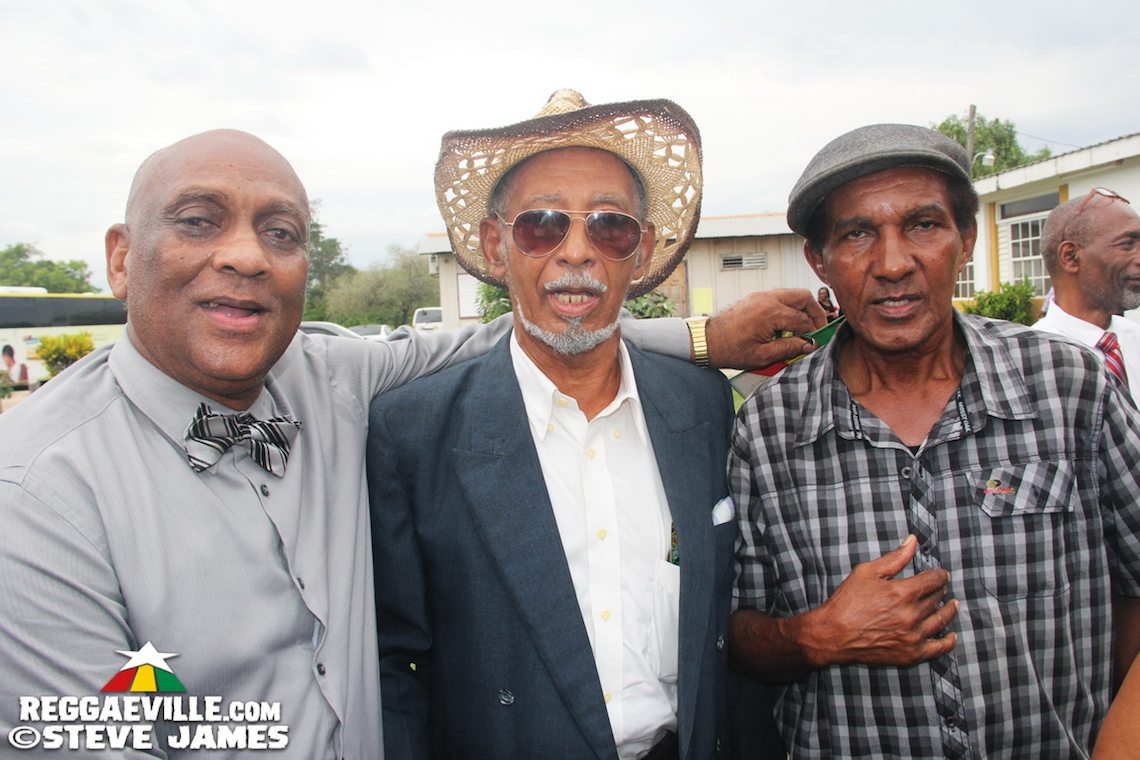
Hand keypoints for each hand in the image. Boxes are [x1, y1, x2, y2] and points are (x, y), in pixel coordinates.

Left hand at [705, 289, 828, 369]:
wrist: (706, 341)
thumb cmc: (730, 350)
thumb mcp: (762, 356)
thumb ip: (789, 348)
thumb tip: (809, 344)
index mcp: (770, 313)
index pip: (803, 320)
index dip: (813, 333)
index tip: (817, 343)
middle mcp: (767, 299)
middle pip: (803, 297)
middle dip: (815, 312)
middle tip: (818, 329)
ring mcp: (760, 295)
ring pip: (793, 294)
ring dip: (802, 309)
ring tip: (804, 328)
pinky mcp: (755, 297)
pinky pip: (780, 297)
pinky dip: (789, 307)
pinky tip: (787, 325)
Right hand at [800, 535, 958, 667]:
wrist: (833, 634)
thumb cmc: (847, 602)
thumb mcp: (867, 572)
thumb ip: (894, 558)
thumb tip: (912, 541)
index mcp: (902, 593)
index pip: (933, 581)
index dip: (940, 575)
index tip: (942, 574)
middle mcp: (912, 615)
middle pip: (937, 599)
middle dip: (941, 591)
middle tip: (941, 588)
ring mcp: (913, 636)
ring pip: (941, 621)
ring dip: (949, 611)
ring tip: (952, 605)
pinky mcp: (910, 654)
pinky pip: (938, 648)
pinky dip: (948, 642)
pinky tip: (951, 636)